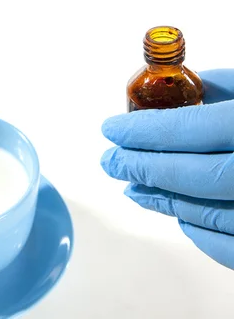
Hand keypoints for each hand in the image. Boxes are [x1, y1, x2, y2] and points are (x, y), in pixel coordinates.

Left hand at [101, 69, 233, 269]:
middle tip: (110, 161)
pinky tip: (176, 213)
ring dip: (161, 199)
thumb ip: (223, 87)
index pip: (189, 130)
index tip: (112, 129)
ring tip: (131, 188)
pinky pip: (229, 247)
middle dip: (141, 167)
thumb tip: (183, 86)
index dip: (143, 131)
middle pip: (191, 175)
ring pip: (204, 214)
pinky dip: (198, 231)